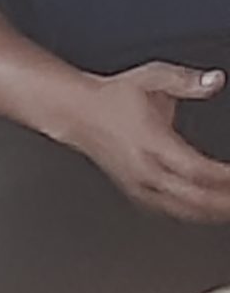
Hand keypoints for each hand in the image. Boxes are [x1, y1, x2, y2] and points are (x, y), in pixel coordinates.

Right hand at [57, 63, 229, 223]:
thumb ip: (186, 81)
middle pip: (194, 197)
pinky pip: (170, 212)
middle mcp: (146, 168)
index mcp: (152, 140)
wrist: (77, 112)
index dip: (224, 177)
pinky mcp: (136, 193)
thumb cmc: (112, 96)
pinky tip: (206, 212)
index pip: (195, 168)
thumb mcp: (151, 77)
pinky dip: (193, 214)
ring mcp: (140, 184)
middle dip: (225, 201)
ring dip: (213, 213)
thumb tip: (215, 80)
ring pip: (184, 210)